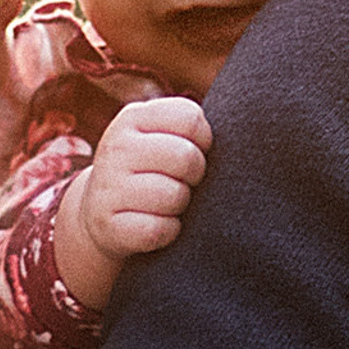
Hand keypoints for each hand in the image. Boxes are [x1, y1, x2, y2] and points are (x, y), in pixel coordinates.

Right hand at [54, 95, 211, 309]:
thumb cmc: (152, 168)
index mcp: (133, 117)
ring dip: (182, 206)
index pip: (191, 119)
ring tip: (168, 203)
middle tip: (185, 181)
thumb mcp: (160, 135)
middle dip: (196, 175)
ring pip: (174, 196)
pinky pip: (160, 229)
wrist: (102, 212)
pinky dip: (169, 232)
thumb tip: (246, 133)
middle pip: (187, 157)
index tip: (194, 151)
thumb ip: (191, 127)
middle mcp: (116, 148)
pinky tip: (159, 224)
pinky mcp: (108, 226)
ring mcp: (108, 187)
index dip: (204, 140)